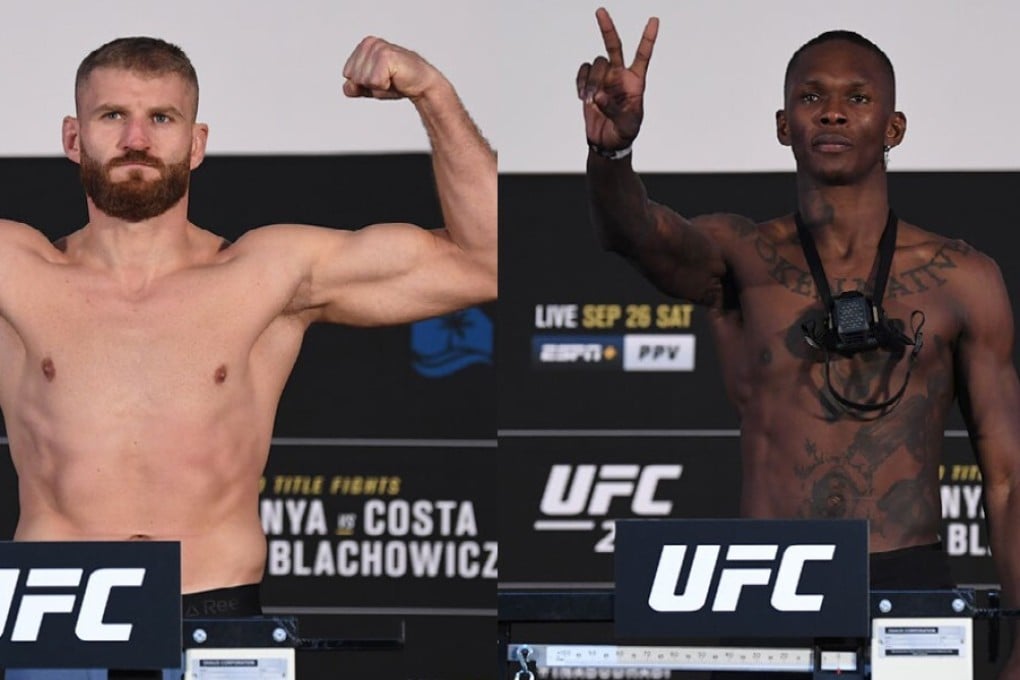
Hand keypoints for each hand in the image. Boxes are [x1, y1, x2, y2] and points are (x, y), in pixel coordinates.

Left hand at [342, 36, 438, 99]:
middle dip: (370, 85)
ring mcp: (377, 48)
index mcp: (363, 46)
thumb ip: (355, 87)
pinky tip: (395, 78)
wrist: (422, 84)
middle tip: (387, 79)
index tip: (380, 79)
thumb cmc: (399, 82)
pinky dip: (384, 86)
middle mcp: (369, 43)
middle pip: (353, 77)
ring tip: (392, 79)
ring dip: (378, 86)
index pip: (347, 73)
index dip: (363, 83)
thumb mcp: (371, 86)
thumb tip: (347, 88)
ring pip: (363, 80)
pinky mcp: (385, 56)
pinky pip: (374, 82)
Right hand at [577, 8, 658, 151]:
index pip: (643, 56)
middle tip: (600, 11)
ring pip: (595, 64)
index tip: (654, 20)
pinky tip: (583, 97)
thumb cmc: (624, 132)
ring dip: (590, 81)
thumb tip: (597, 95)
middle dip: (607, 29)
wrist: (607, 142)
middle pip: (614, 46)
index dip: (648, 38)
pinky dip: (580, 82)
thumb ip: (613, 109)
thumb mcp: (627, 123)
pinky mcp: (589, 85)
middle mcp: (619, 75)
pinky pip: (582, 72)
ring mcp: (603, 78)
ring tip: (590, 100)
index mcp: (635, 81)